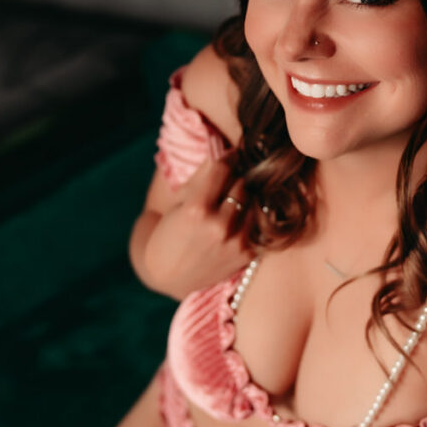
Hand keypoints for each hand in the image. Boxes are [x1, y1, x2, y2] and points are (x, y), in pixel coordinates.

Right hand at [137, 152, 254, 298]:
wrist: (169, 275)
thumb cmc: (169, 233)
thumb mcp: (179, 202)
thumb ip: (203, 177)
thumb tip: (225, 151)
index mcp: (197, 209)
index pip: (223, 169)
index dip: (228, 157)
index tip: (231, 154)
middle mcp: (219, 226)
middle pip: (241, 184)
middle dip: (234, 181)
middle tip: (226, 184)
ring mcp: (235, 242)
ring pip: (253, 202)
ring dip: (244, 199)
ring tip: (230, 204)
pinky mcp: (246, 254)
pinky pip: (257, 223)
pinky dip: (248, 218)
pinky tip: (236, 221)